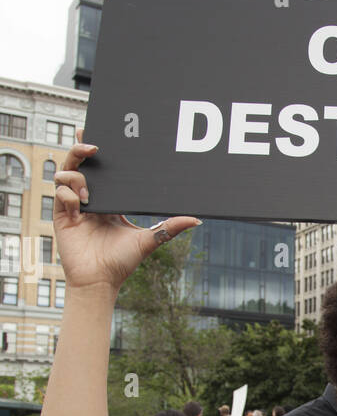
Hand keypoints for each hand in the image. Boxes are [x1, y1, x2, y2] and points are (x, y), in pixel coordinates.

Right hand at [53, 132, 201, 293]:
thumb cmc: (122, 262)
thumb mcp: (150, 239)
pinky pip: (60, 194)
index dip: (97, 150)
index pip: (101, 168)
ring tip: (89, 192)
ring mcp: (74, 206)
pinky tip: (81, 206)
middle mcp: (91, 199)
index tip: (101, 134)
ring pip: (66, 173)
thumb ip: (170, 226)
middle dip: (80, 148)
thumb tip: (197, 219)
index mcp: (109, 200)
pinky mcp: (63, 217)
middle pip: (80, 164)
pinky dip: (69, 195)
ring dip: (76, 175)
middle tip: (91, 143)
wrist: (101, 281)